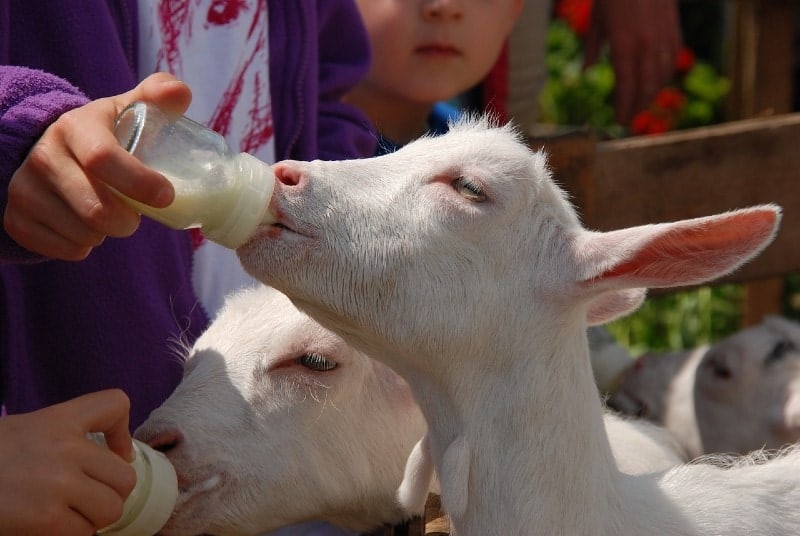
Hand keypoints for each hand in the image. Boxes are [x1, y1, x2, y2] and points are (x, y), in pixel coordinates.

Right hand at [0, 390, 135, 534]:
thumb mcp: (26, 431)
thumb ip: (65, 437)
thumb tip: (113, 457)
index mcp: (59, 419)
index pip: (115, 404)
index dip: (124, 432)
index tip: (117, 453)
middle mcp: (65, 448)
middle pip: (125, 476)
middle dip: (110, 493)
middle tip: (89, 499)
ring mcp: (57, 483)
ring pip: (111, 508)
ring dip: (94, 518)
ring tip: (71, 515)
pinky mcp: (45, 518)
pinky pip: (84, 533)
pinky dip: (73, 535)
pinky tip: (52, 528)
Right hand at [4, 72, 192, 260]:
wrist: (51, 149)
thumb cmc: (106, 132)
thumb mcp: (129, 108)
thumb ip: (158, 95)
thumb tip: (180, 92)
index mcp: (74, 126)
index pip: (103, 158)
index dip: (139, 182)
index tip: (166, 196)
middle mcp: (43, 156)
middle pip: (96, 209)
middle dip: (127, 221)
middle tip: (136, 216)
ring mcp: (24, 188)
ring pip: (83, 234)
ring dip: (106, 233)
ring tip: (109, 214)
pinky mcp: (16, 218)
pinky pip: (65, 249)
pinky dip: (84, 246)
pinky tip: (86, 227)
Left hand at [583, 0, 682, 124]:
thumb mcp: (596, 20)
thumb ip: (592, 47)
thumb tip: (588, 71)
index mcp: (624, 45)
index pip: (625, 85)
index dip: (623, 105)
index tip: (619, 120)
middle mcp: (646, 45)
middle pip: (645, 86)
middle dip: (637, 106)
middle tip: (628, 119)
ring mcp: (663, 37)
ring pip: (662, 75)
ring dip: (652, 93)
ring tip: (641, 104)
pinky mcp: (674, 28)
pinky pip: (672, 59)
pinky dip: (665, 75)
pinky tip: (657, 83)